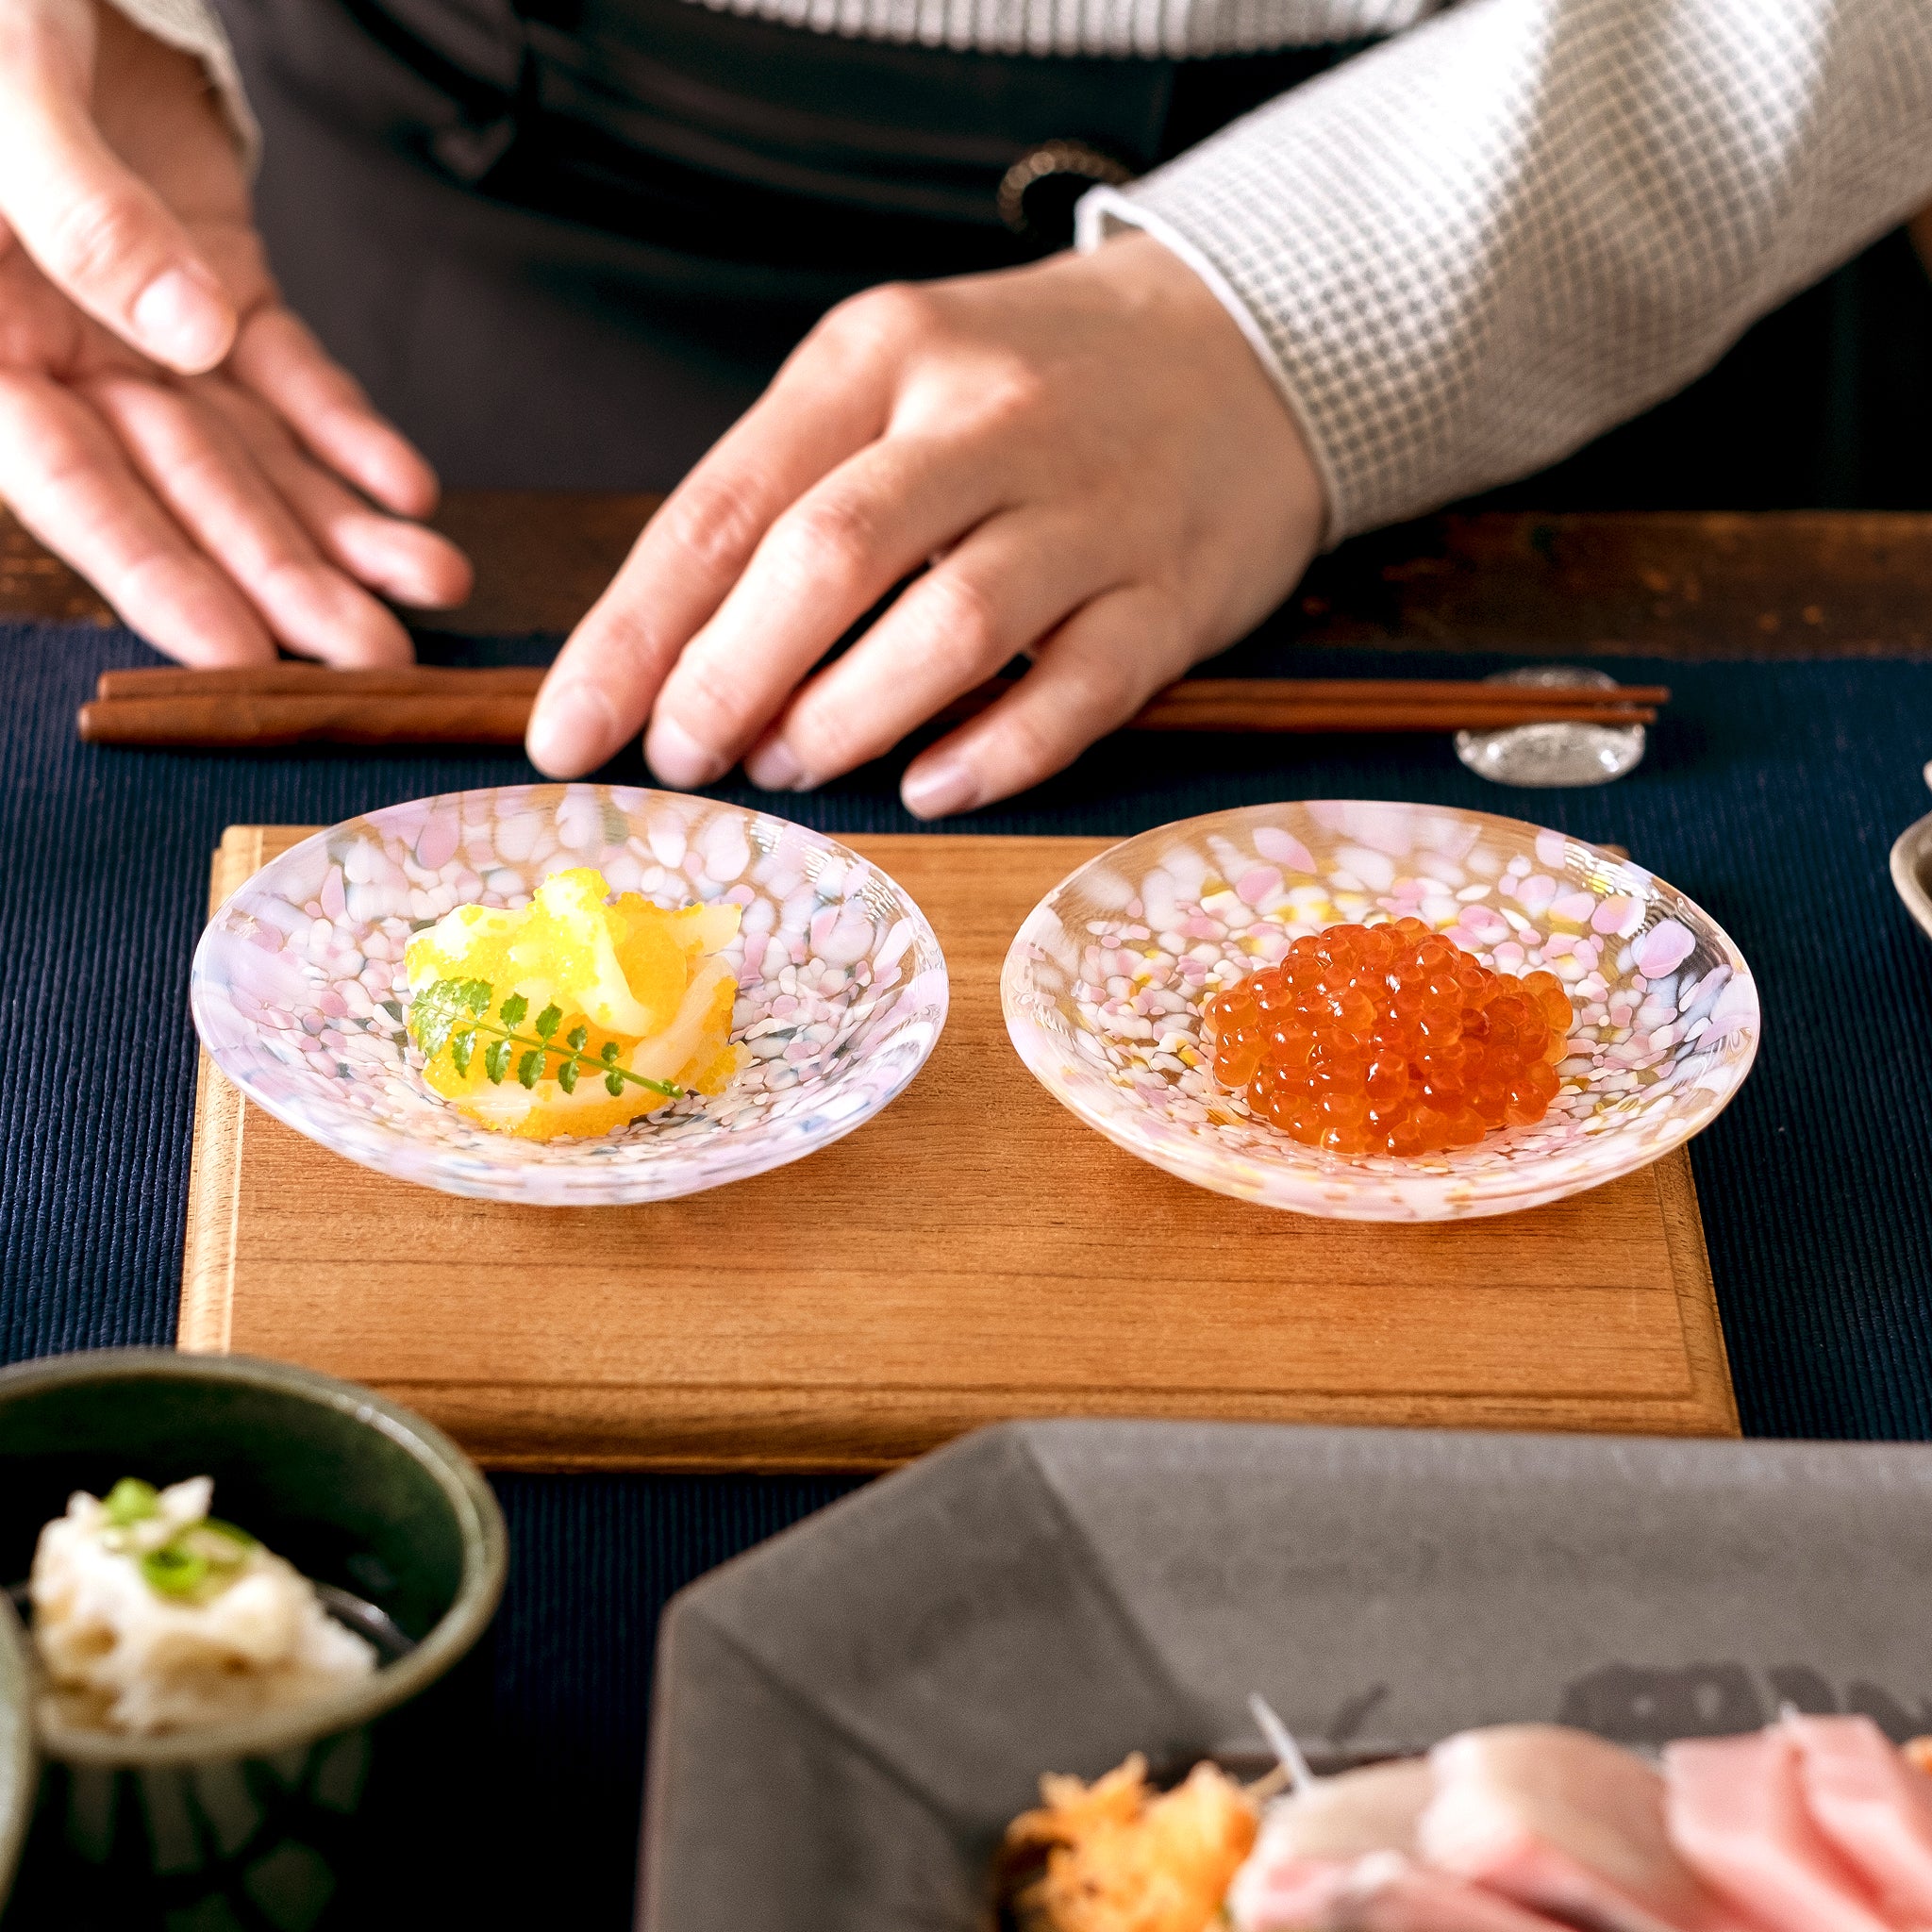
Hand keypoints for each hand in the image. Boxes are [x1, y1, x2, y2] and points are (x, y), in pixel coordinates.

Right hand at [0, 0, 469, 663]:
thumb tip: (186, 337)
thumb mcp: (8, 97)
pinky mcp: (222, 289)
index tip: (240, 654)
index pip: (71, 489)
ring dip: (343, 528)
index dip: (157, 576)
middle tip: (376, 659)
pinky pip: (294, 379)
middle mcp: (66, 358)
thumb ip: (82, 217)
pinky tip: (411, 492)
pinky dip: (352, 433)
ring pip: (255, 457)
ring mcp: (151, 331)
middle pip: (188, 496)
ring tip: (435, 585)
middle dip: (286, 581)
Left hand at [527, 230, 1324, 815]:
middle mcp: (985, 418)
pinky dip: (995, 752)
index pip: (726, 506)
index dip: (633, 636)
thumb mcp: (894, 381)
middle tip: (682, 758)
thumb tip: (671, 662)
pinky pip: (1078, 689)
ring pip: (952, 624)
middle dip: (727, 680)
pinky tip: (930, 786)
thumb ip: (793, 496)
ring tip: (791, 766)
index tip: (569, 735)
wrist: (1243, 345)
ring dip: (847, 718)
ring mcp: (1090, 506)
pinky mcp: (1172, 590)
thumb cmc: (1027, 385)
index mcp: (881, 356)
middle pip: (828, 558)